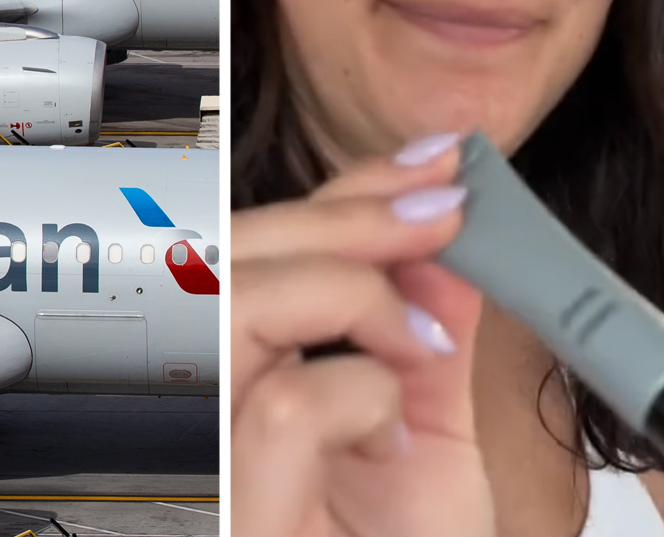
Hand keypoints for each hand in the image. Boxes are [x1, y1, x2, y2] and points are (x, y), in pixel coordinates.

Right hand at [231, 135, 496, 536]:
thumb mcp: (435, 444)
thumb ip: (434, 342)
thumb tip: (453, 243)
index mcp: (251, 384)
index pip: (266, 248)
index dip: (348, 190)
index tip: (436, 161)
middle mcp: (210, 414)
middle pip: (231, 255)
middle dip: (353, 212)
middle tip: (447, 207)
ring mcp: (211, 459)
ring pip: (242, 304)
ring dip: (354, 293)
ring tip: (423, 346)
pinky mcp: (238, 508)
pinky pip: (285, 402)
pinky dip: (360, 394)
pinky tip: (394, 437)